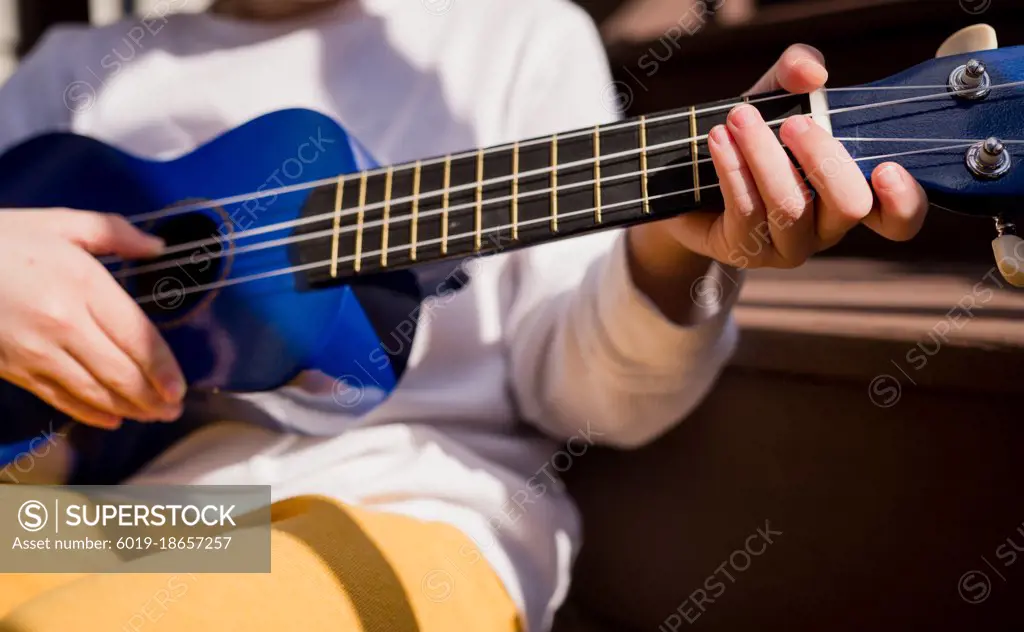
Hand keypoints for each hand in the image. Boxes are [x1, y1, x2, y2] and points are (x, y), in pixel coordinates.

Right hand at [0, 210, 185, 428]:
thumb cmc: (0, 239)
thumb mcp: (60, 223)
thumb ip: (114, 232)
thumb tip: (157, 245)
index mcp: (83, 284)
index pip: (136, 336)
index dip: (163, 368)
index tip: (179, 388)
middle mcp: (65, 324)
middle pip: (120, 372)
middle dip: (152, 398)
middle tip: (174, 410)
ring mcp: (37, 350)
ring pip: (93, 392)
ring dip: (128, 409)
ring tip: (152, 417)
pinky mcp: (15, 368)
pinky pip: (60, 398)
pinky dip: (89, 413)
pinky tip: (110, 419)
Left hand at [627, 44, 928, 320]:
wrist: (693, 173)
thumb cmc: (753, 135)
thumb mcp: (777, 93)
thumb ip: (798, 71)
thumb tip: (812, 74)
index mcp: (852, 194)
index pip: (900, 219)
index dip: (904, 201)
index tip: (886, 167)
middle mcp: (828, 228)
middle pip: (849, 205)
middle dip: (822, 158)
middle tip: (791, 124)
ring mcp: (788, 247)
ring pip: (790, 208)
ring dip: (764, 157)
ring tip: (739, 118)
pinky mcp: (746, 251)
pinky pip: (746, 211)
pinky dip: (733, 169)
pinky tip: (718, 139)